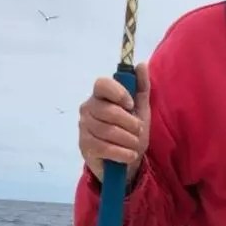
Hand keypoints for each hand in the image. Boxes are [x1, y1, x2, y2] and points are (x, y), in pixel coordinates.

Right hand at [78, 62, 149, 182]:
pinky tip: (130, 155)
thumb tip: (141, 65)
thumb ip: (141, 87)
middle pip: (108, 111)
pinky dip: (122, 153)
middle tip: (139, 130)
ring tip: (134, 145)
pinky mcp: (85, 146)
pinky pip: (105, 148)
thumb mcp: (140, 109)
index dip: (118, 93)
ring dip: (128, 140)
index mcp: (100, 96)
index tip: (130, 104)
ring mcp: (84, 128)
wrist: (125, 160)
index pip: (101, 84)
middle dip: (130, 123)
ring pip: (108, 131)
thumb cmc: (131, 131)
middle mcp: (88, 109)